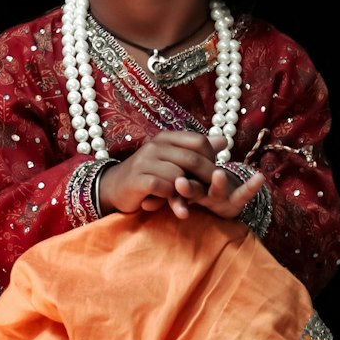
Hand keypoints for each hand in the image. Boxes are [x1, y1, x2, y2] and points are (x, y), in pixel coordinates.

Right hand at [98, 130, 218, 219]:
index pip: (199, 141)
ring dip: (186, 191)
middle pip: (191, 159)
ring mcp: (144, 161)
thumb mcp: (172, 160)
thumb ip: (197, 151)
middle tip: (211, 192)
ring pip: (178, 176)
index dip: (211, 159)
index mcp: (166, 138)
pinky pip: (162, 187)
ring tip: (187, 199)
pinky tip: (168, 200)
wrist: (115, 188)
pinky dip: (169, 196)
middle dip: (205, 178)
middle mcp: (155, 145)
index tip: (213, 174)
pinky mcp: (136, 179)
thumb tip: (225, 140)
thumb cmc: (149, 174)